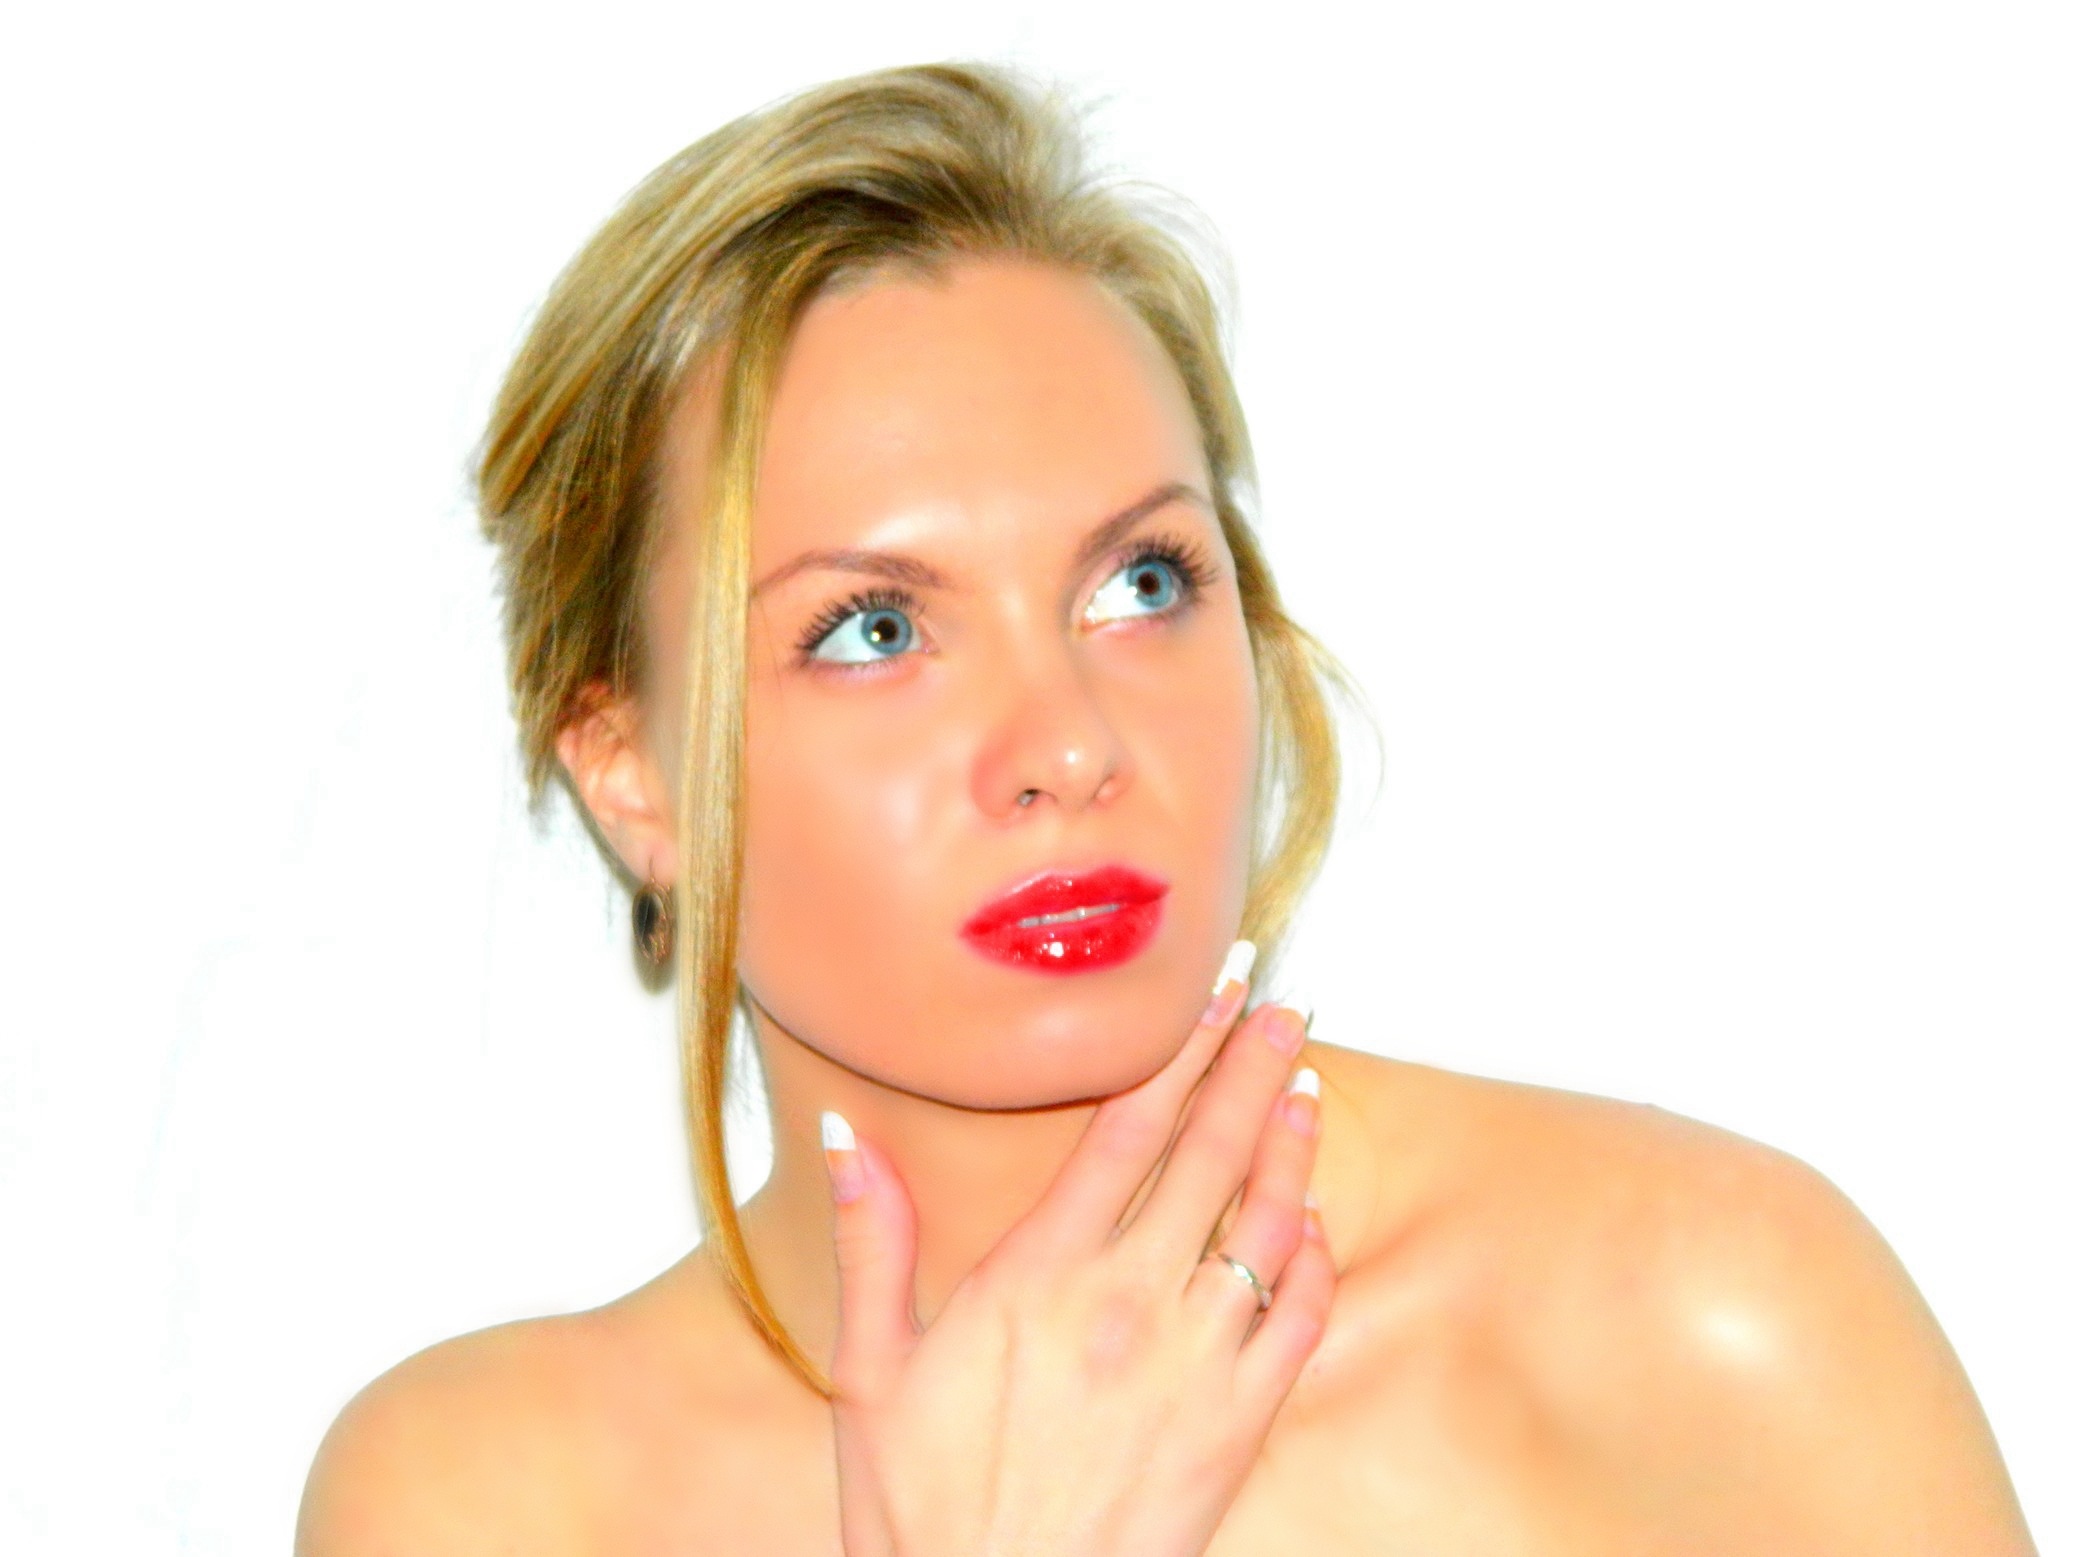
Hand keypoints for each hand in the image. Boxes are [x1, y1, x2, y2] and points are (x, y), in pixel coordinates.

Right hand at [820, 944, 1334, 1556]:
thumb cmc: (923, 1514)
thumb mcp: (868, 1374)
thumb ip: (875, 1244)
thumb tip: (850, 1136)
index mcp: (1037, 1277)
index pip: (1127, 1129)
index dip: (1179, 1050)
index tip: (1213, 992)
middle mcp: (1127, 1304)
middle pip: (1210, 1153)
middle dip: (1251, 1066)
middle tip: (1283, 1000)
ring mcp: (1194, 1366)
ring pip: (1267, 1224)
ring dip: (1292, 1144)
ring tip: (1306, 1082)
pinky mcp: (1236, 1428)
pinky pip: (1298, 1321)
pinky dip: (1315, 1257)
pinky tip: (1314, 1217)